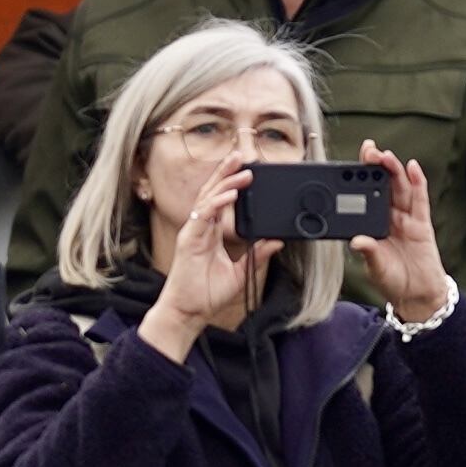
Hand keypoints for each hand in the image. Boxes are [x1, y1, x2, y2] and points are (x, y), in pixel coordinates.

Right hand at [138, 161, 275, 362]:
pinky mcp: (190, 240)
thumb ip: (257, 255)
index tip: (245, 171)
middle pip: (212, 193)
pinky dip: (217, 204)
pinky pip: (204, 216)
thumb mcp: (241, 272)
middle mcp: (201, 228)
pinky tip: (230, 194)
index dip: (230, 184)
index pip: (220, 201)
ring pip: (208, 199)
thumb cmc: (207, 293)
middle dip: (226, 173)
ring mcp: (194, 232)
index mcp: (210, 233)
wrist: (190, 310)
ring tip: (241, 170)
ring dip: (224, 182)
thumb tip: (276, 242)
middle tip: (241, 156)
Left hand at [353, 141, 455, 326]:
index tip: (348, 163)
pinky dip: (418, 184)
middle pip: (383, 186)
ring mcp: (407, 220)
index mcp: (374, 224)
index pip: (365, 196)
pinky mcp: (423, 226)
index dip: (359, 179)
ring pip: (400, 189)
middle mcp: (390, 218)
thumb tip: (357, 241)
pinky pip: (421, 201)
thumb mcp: (374, 266)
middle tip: (368, 149)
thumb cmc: (393, 279)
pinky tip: (413, 168)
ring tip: (385, 155)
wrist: (418, 295)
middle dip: (376, 167)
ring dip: (394, 171)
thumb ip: (369, 252)